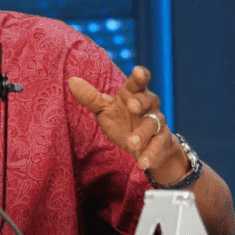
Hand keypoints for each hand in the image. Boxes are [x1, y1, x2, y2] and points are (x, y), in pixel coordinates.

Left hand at [69, 65, 189, 185]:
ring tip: (131, 143)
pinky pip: (158, 146)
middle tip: (132, 106)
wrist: (145, 145)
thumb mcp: (105, 109)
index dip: (140, 76)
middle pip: (148, 100)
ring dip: (142, 133)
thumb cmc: (123, 120)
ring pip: (152, 124)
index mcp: (134, 94)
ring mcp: (156, 122)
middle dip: (140, 102)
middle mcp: (149, 106)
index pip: (138, 82)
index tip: (138, 71)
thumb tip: (72, 80)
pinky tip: (142, 162)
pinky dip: (150, 154)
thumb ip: (90, 97)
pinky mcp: (161, 140)